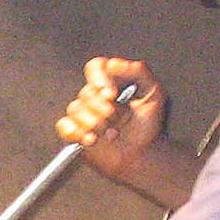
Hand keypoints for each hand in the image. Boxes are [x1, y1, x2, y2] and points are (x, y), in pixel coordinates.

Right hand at [60, 59, 165, 183]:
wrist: (142, 155)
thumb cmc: (147, 127)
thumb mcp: (154, 93)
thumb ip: (139, 72)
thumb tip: (114, 64)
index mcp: (110, 83)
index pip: (96, 67)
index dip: (100, 78)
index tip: (111, 93)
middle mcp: (95, 97)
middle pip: (86, 92)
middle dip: (104, 108)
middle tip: (118, 120)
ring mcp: (83, 114)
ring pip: (75, 109)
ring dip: (96, 123)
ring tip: (111, 133)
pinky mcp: (74, 132)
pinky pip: (64, 125)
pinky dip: (76, 132)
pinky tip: (92, 139)